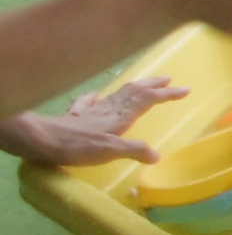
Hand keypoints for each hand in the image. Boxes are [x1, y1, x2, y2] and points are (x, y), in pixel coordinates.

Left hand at [0, 79, 187, 164]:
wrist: (42, 140)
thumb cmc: (78, 146)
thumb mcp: (110, 151)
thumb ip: (135, 150)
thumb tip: (158, 155)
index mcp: (121, 116)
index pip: (148, 100)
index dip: (167, 94)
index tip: (186, 90)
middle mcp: (109, 109)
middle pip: (135, 91)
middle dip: (154, 85)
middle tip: (169, 79)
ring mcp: (93, 109)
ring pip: (119, 93)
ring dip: (136, 86)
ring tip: (146, 82)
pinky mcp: (77, 114)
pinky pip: (92, 101)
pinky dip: (100, 96)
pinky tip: (98, 95)